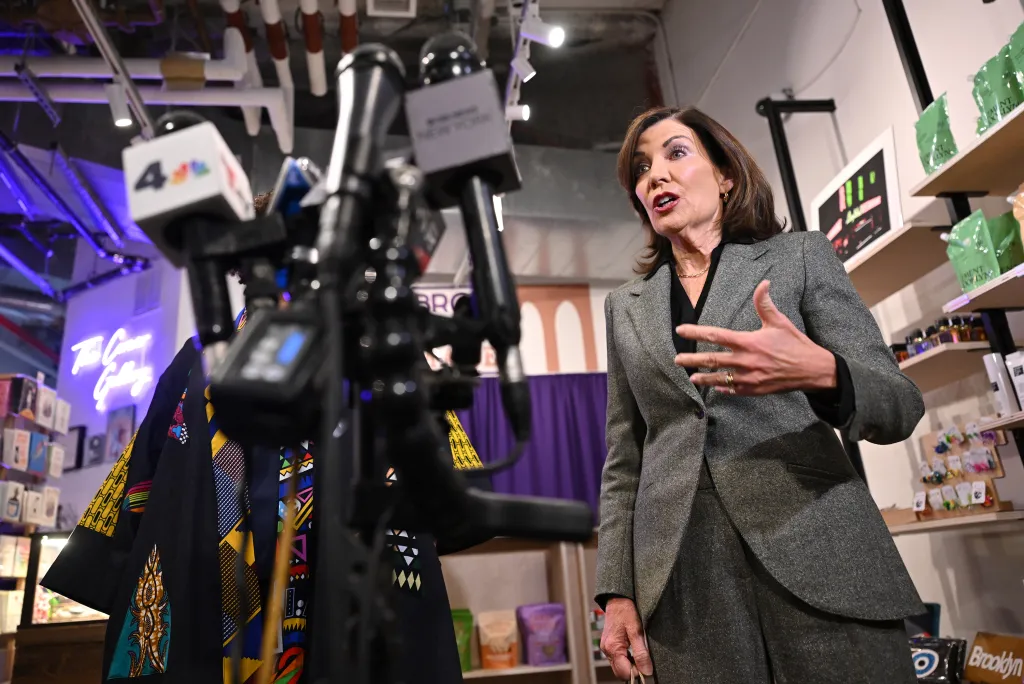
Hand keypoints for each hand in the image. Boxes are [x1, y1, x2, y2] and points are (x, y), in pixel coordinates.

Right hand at [600, 598, 652, 679]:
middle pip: (620, 672)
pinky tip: (632, 649)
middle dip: (633, 669)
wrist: (618, 599)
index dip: (638, 672)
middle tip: (644, 659)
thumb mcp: (637, 631)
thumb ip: (641, 652)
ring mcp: (606, 648)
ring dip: (630, 664)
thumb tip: (646, 670)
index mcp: (613, 647)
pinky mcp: (608, 645)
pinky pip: (616, 659)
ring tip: (639, 652)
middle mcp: (606, 650)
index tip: (647, 666)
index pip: (625, 673)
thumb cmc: (626, 611)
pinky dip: (626, 658)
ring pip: (618, 666)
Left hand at [674, 280, 836, 394]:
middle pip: (711, 360)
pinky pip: (734, 390)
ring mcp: (748, 378)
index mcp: (748, 342)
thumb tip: (763, 283)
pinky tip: (716, 387)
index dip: (695, 332)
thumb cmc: (795, 344)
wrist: (812, 370)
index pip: (715, 335)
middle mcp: (745, 361)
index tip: (680, 330)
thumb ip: (765, 304)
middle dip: (691, 360)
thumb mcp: (779, 322)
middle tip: (676, 360)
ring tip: (691, 378)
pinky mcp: (754, 390)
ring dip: (703, 378)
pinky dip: (723, 388)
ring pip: (719, 378)